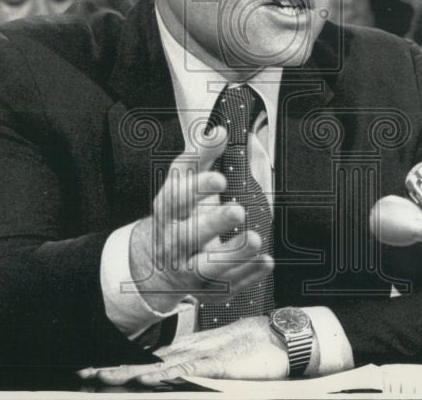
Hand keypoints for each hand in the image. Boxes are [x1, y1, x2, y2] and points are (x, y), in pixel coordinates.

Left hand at [89, 316, 287, 384]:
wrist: (286, 337)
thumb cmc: (259, 350)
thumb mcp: (223, 361)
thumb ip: (200, 366)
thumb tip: (174, 374)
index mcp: (192, 350)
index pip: (150, 358)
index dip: (121, 364)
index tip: (95, 370)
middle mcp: (192, 350)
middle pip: (145, 360)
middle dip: (113, 368)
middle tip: (84, 372)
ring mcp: (204, 355)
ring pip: (159, 365)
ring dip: (129, 372)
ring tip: (101, 376)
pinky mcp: (219, 364)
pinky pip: (188, 370)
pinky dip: (166, 374)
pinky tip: (148, 377)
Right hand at [128, 126, 273, 312]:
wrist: (157, 265)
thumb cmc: (177, 217)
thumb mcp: (182, 185)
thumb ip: (200, 156)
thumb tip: (219, 131)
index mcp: (167, 213)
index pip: (176, 200)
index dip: (196, 188)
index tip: (219, 178)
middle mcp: (174, 243)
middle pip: (188, 236)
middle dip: (213, 223)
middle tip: (237, 209)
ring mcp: (189, 271)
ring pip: (208, 268)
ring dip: (233, 254)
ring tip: (255, 239)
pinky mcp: (207, 290)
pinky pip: (228, 287)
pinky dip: (248, 275)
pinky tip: (265, 262)